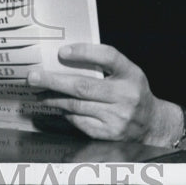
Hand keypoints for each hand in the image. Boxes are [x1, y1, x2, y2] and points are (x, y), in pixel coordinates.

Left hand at [27, 43, 180, 145]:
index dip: (84, 53)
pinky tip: (56, 107)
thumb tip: (65, 57)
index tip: (62, 52)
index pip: (108, 57)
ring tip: (38, 92)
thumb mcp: (126, 72)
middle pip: (83, 86)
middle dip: (53, 81)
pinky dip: (65, 113)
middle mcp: (126, 96)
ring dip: (53, 98)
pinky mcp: (108, 134)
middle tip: (33, 77)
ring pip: (77, 106)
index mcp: (131, 74)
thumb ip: (103, 63)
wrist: (152, 124)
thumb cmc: (132, 91)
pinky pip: (79, 121)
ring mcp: (117, 118)